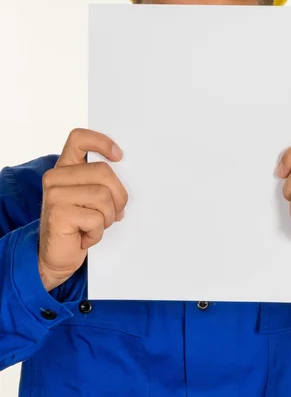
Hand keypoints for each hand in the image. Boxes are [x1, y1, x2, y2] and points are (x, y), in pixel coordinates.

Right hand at [39, 128, 127, 291]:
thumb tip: (129, 176)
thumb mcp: (90, 198)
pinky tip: (85, 237)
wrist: (56, 257)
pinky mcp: (58, 213)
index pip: (79, 139)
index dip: (102, 142)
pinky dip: (97, 233)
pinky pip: (96, 218)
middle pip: (103, 172)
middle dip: (118, 196)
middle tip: (114, 213)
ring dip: (108, 217)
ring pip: (103, 196)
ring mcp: (54, 194)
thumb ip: (101, 182)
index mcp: (65, 168)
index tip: (119, 156)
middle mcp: (55, 177)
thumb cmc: (78, 225)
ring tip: (95, 226)